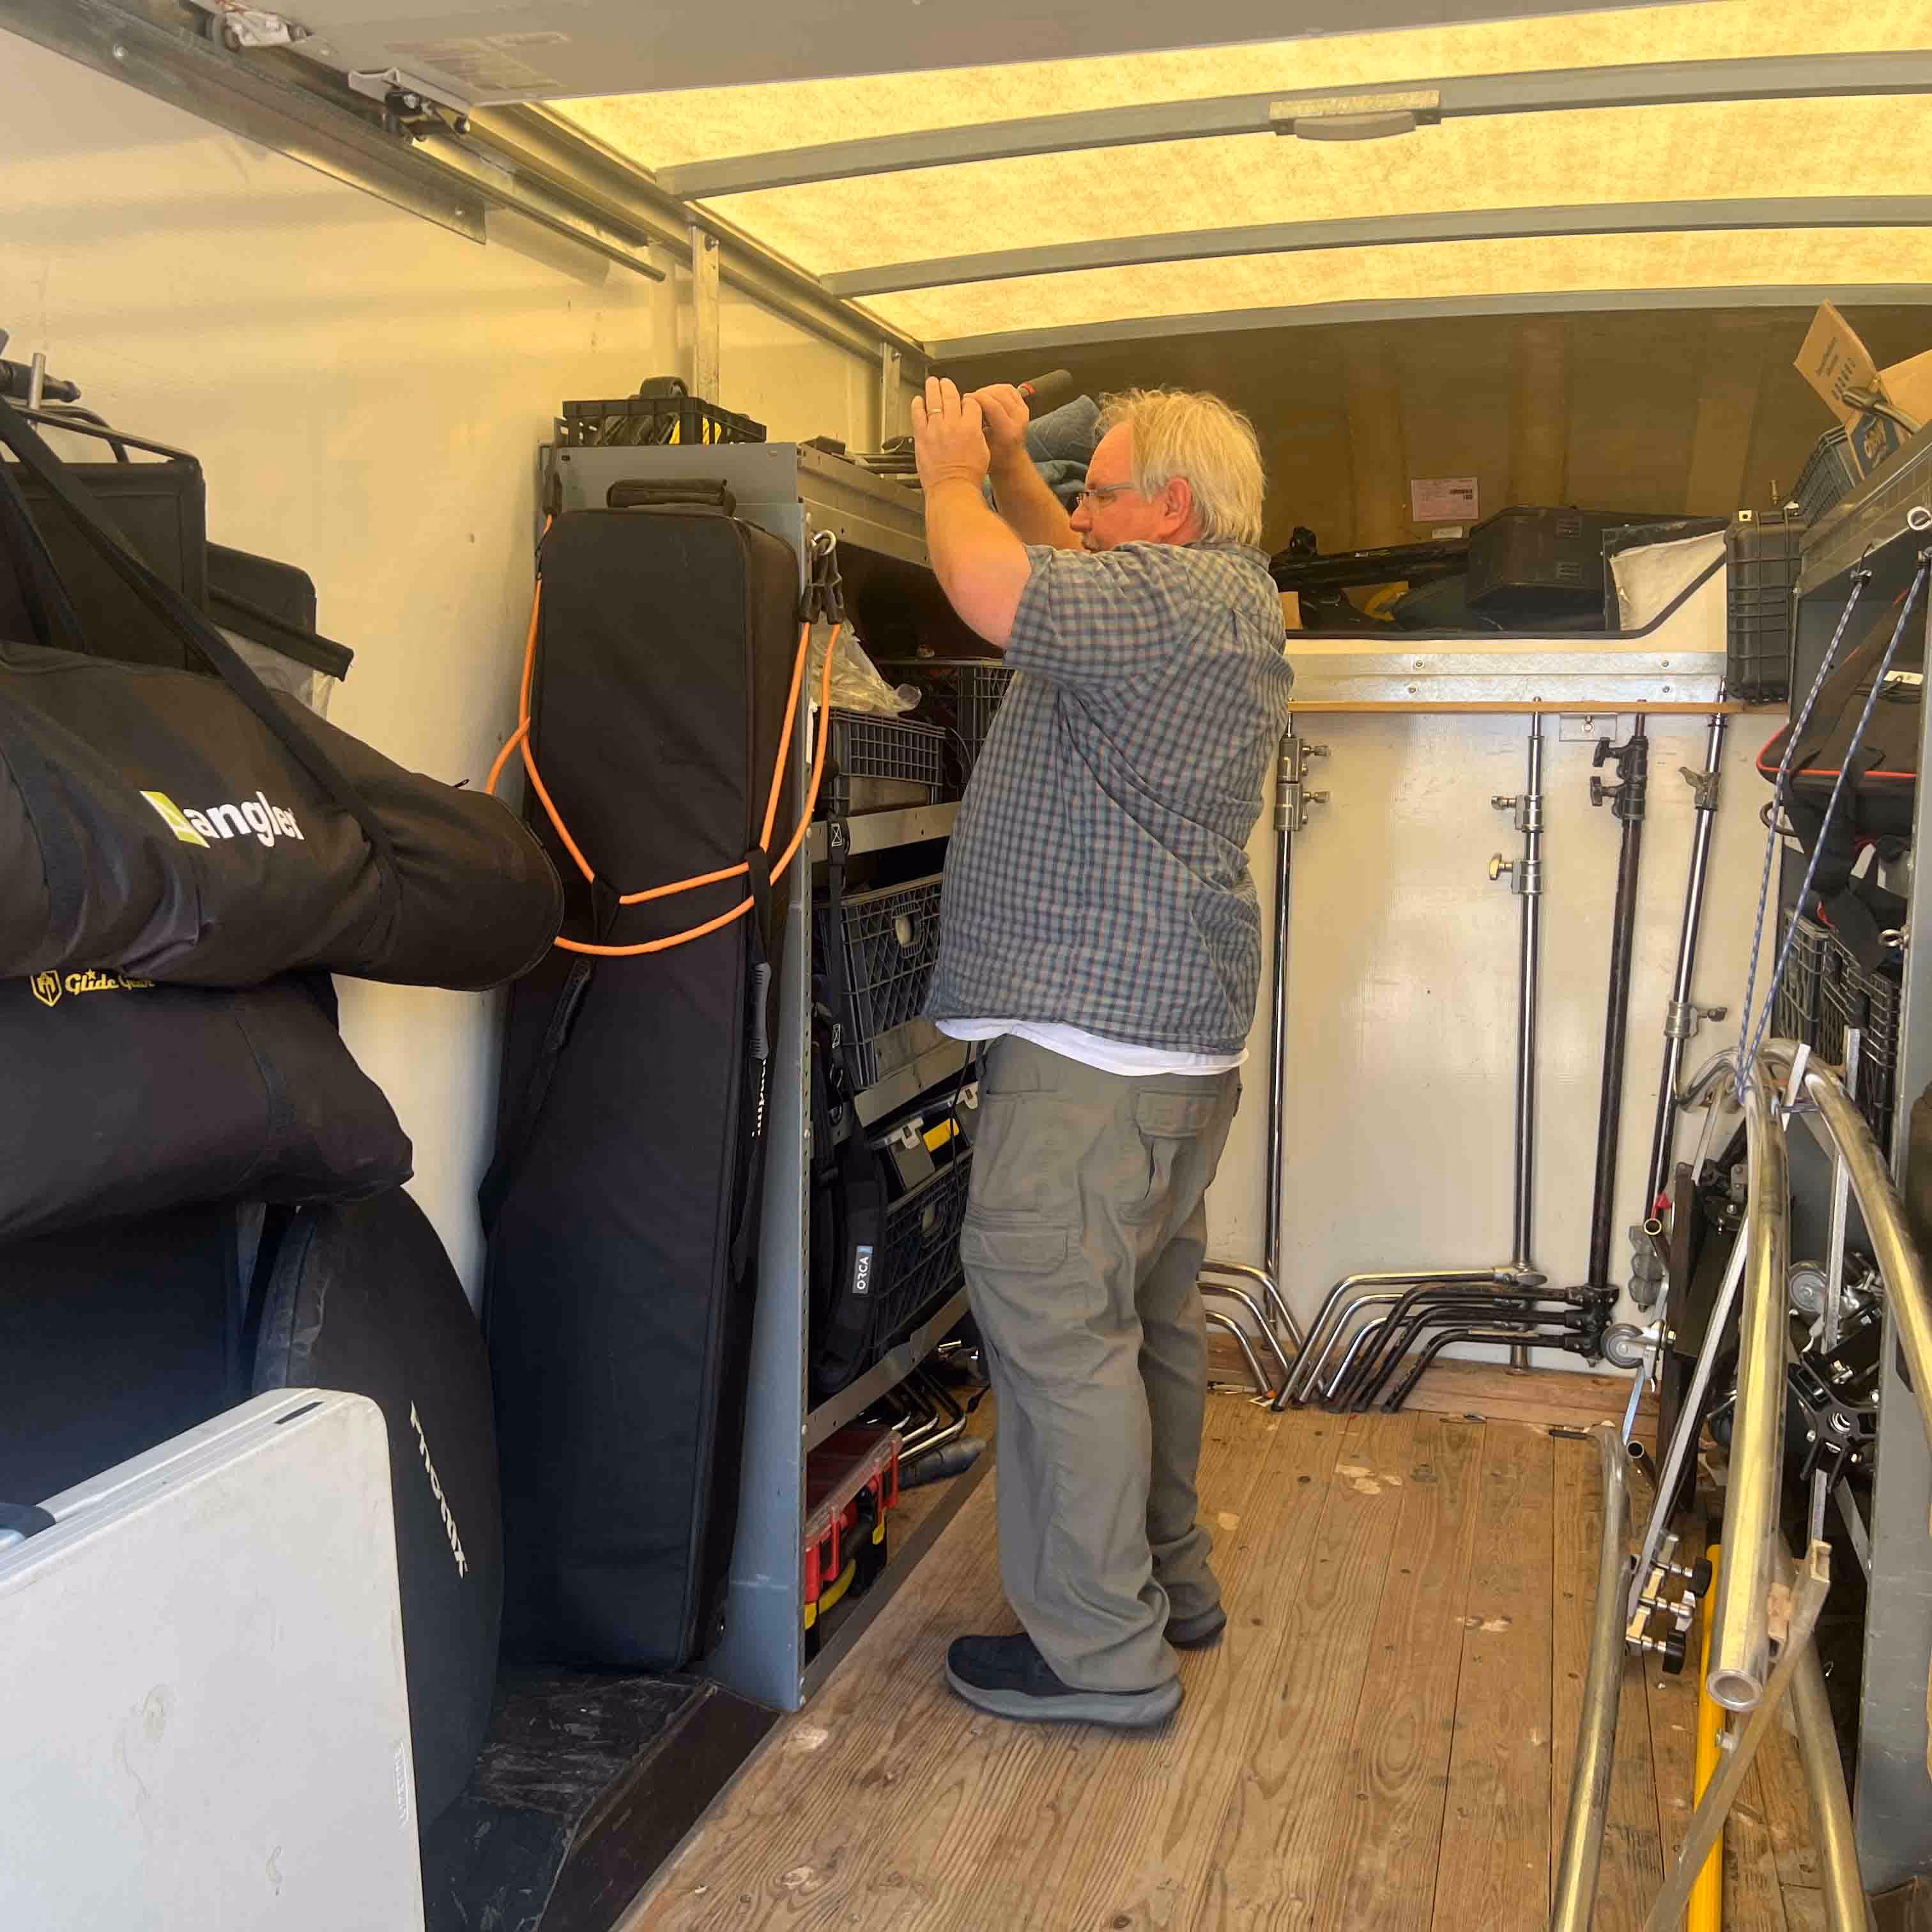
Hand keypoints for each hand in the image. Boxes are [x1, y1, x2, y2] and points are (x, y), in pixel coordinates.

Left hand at [911, 377, 988, 492]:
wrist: (953, 488)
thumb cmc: (968, 476)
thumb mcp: (984, 451)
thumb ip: (977, 433)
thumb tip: (973, 426)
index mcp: (971, 427)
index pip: (970, 402)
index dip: (968, 399)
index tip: (965, 400)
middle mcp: (953, 424)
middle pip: (951, 396)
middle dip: (948, 386)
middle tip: (946, 382)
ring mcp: (936, 429)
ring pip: (933, 401)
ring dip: (932, 388)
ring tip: (932, 382)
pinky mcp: (922, 436)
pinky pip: (917, 415)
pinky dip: (917, 405)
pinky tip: (917, 400)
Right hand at [971, 383, 1031, 458]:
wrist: (1010, 460)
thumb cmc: (994, 457)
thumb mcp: (980, 446)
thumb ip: (974, 427)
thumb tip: (963, 408)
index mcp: (1008, 433)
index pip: (993, 406)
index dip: (977, 398)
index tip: (966, 399)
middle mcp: (1019, 421)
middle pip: (999, 394)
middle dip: (981, 393)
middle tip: (970, 399)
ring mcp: (1023, 413)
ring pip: (1004, 389)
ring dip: (989, 390)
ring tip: (979, 399)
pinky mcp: (1023, 407)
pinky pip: (1009, 389)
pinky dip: (997, 389)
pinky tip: (988, 397)